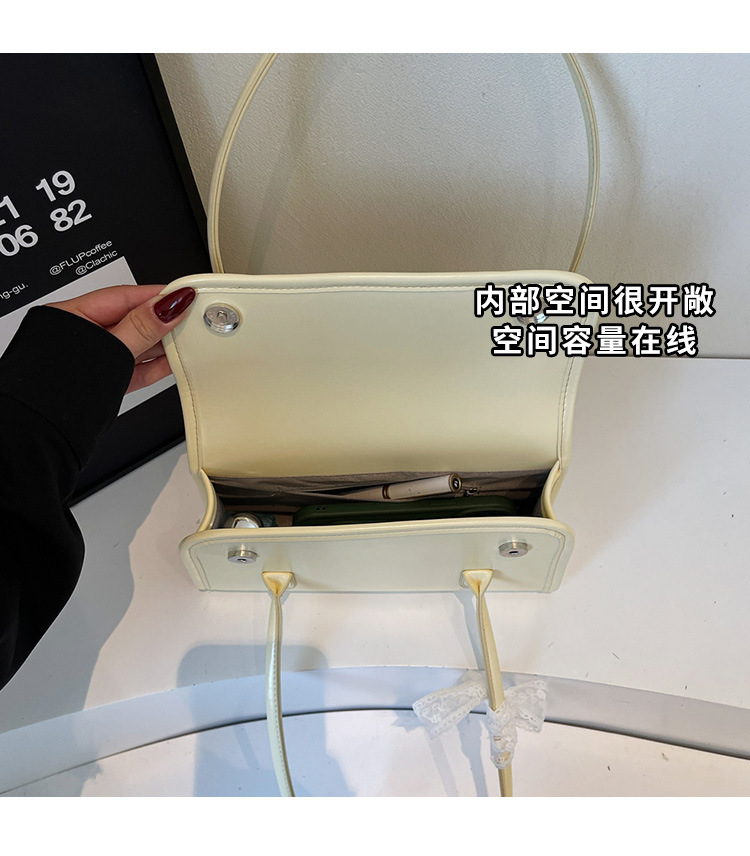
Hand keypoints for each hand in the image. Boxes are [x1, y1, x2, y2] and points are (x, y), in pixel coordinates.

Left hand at [47, 284, 195, 393]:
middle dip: (164, 320)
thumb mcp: (110, 351)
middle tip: (193, 318)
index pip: (124, 296)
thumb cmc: (56, 389)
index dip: (157, 295)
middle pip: (133, 320)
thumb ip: (141, 329)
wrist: (45, 432)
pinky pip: (138, 368)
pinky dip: (157, 365)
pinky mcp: (108, 381)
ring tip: (189, 340)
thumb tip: (168, 306)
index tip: (186, 296)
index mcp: (71, 316)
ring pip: (138, 345)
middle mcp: (83, 336)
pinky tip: (175, 361)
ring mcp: (96, 360)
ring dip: (164, 344)